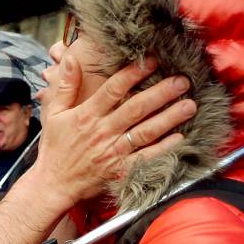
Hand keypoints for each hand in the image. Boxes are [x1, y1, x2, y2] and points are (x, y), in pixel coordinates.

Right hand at [28, 56, 195, 209]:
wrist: (53, 184)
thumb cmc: (55, 148)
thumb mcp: (54, 113)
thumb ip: (65, 86)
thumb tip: (71, 59)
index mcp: (87, 115)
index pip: (113, 89)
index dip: (133, 73)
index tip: (152, 61)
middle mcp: (102, 132)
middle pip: (136, 108)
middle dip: (161, 92)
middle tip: (182, 80)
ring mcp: (113, 152)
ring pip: (146, 131)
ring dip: (169, 118)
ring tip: (189, 105)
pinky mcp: (120, 170)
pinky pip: (146, 157)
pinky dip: (163, 148)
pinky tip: (180, 137)